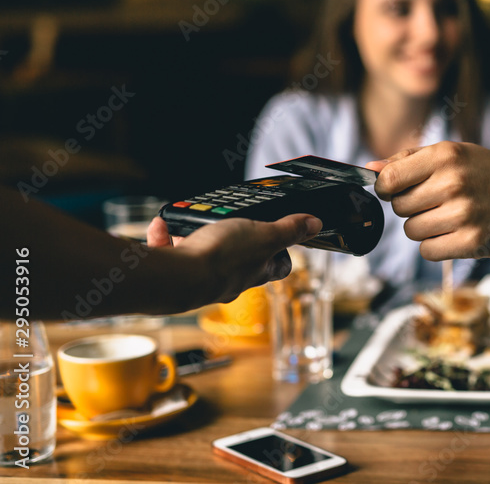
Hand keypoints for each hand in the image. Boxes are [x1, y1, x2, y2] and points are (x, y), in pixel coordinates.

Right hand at [146, 214, 321, 306]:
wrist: (176, 279)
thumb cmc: (223, 259)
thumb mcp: (264, 234)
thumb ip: (289, 229)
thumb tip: (315, 224)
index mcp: (257, 270)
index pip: (278, 266)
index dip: (282, 251)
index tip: (281, 236)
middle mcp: (231, 279)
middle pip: (239, 260)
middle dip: (232, 239)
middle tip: (227, 221)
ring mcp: (202, 279)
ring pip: (201, 255)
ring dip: (193, 236)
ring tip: (189, 221)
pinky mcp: (175, 276)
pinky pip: (170, 253)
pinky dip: (165, 237)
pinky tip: (161, 226)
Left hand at [367, 142, 489, 260]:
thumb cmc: (489, 174)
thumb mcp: (454, 154)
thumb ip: (409, 160)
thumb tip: (369, 169)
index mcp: (446, 156)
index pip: (389, 179)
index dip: (385, 188)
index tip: (394, 190)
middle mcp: (454, 183)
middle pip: (399, 207)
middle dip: (411, 207)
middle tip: (436, 201)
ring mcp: (463, 214)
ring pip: (411, 231)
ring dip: (423, 227)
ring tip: (448, 216)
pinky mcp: (471, 242)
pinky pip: (428, 251)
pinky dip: (436, 245)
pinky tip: (455, 233)